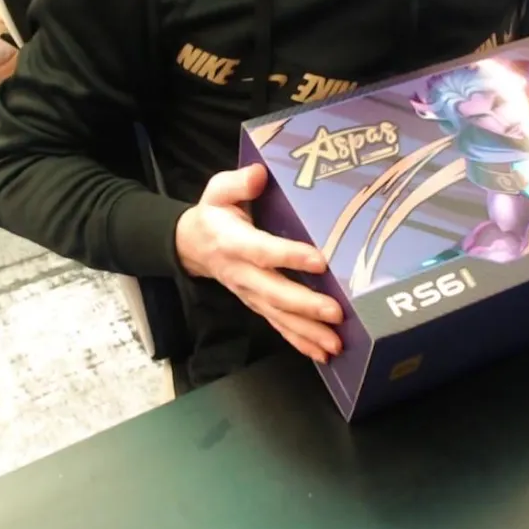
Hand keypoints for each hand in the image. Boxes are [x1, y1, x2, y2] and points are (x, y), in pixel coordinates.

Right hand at [175, 164, 343, 362]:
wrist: (192, 246)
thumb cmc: (214, 214)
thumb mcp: (218, 190)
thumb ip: (238, 183)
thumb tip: (259, 174)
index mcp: (233, 242)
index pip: (263, 251)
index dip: (290, 256)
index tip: (320, 261)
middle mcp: (242, 273)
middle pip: (274, 292)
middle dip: (306, 305)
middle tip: (336, 313)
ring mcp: (249, 293)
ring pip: (279, 316)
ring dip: (308, 332)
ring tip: (335, 343)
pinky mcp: (256, 305)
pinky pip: (278, 326)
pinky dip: (300, 342)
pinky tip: (322, 354)